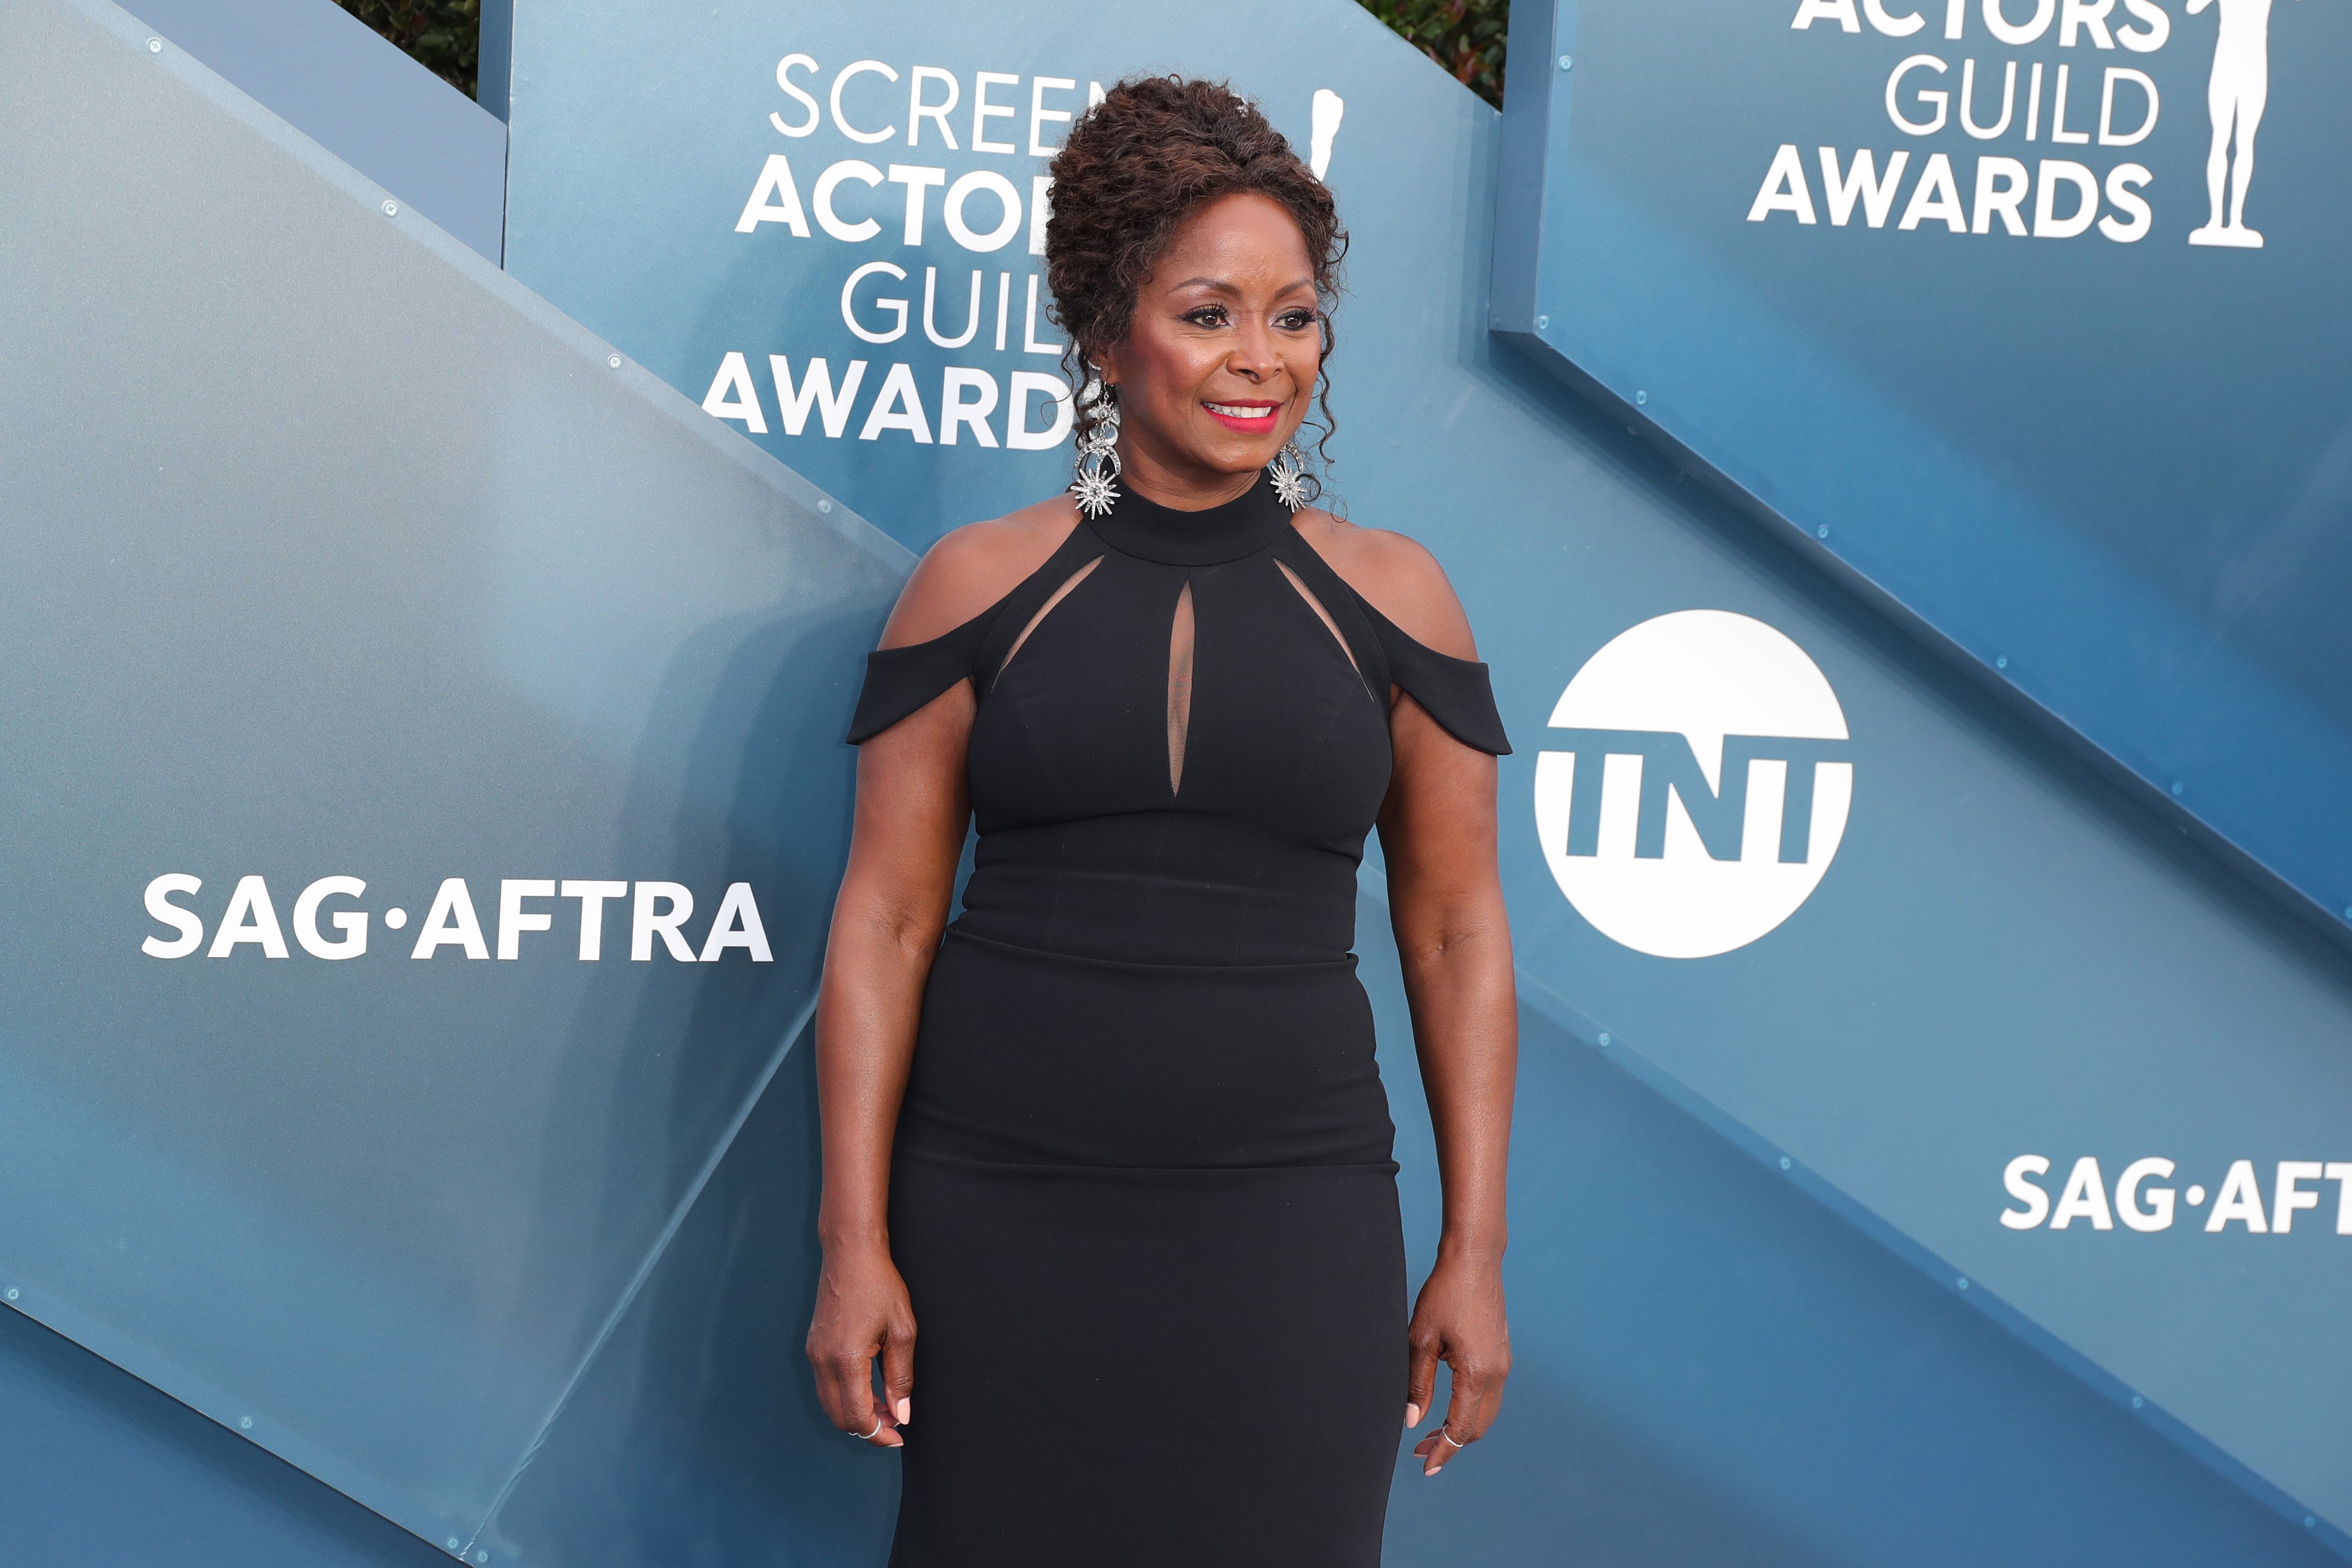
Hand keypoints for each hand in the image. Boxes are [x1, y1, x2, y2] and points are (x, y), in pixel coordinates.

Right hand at [806, 1242, 915, 1446]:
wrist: (850, 1254)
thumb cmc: (879, 1285)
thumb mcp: (902, 1330)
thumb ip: (901, 1377)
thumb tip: (902, 1413)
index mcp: (846, 1359)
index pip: (857, 1417)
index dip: (879, 1434)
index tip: (899, 1436)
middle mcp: (823, 1361)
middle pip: (839, 1417)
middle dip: (868, 1427)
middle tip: (896, 1422)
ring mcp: (814, 1354)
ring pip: (830, 1404)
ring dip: (856, 1413)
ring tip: (886, 1406)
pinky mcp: (813, 1347)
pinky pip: (826, 1387)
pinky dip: (845, 1397)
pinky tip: (868, 1388)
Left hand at [1403, 1252, 1509, 1475]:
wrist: (1474, 1260)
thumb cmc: (1444, 1293)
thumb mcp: (1420, 1340)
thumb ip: (1417, 1385)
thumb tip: (1412, 1421)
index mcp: (1476, 1374)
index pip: (1460, 1429)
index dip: (1443, 1452)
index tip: (1426, 1468)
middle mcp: (1497, 1373)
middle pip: (1477, 1427)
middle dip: (1450, 1443)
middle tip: (1419, 1450)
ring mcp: (1503, 1364)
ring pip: (1485, 1412)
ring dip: (1461, 1427)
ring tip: (1429, 1432)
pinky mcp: (1502, 1354)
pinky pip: (1489, 1394)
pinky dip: (1470, 1409)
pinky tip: (1448, 1406)